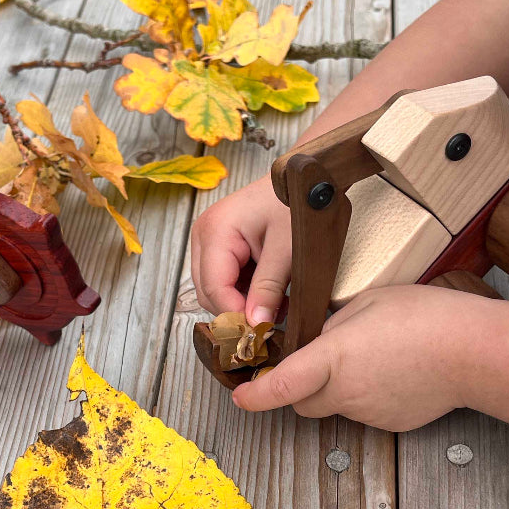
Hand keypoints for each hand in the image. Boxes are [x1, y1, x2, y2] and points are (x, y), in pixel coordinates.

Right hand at [191, 174, 291, 325]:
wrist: (303, 177)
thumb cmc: (297, 202)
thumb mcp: (288, 249)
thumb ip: (269, 287)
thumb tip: (256, 323)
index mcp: (216, 231)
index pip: (214, 289)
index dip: (235, 315)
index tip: (261, 331)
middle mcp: (205, 235)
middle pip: (209, 293)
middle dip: (238, 311)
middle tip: (271, 323)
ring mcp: (210, 240)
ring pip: (216, 290)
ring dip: (243, 304)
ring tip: (277, 306)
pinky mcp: (221, 246)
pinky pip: (226, 280)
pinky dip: (246, 293)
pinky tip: (272, 294)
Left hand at [232, 285, 489, 430]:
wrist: (475, 351)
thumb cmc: (426, 317)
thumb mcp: (367, 304)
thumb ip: (333, 324)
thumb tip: (319, 337)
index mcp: (332, 357)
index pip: (280, 385)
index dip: (255, 394)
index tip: (241, 396)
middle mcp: (344, 392)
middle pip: (302, 402)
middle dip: (298, 387)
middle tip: (314, 361)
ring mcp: (367, 412)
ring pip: (334, 406)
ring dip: (337, 388)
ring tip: (372, 356)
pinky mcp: (390, 423)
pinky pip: (364, 411)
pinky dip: (367, 395)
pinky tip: (392, 372)